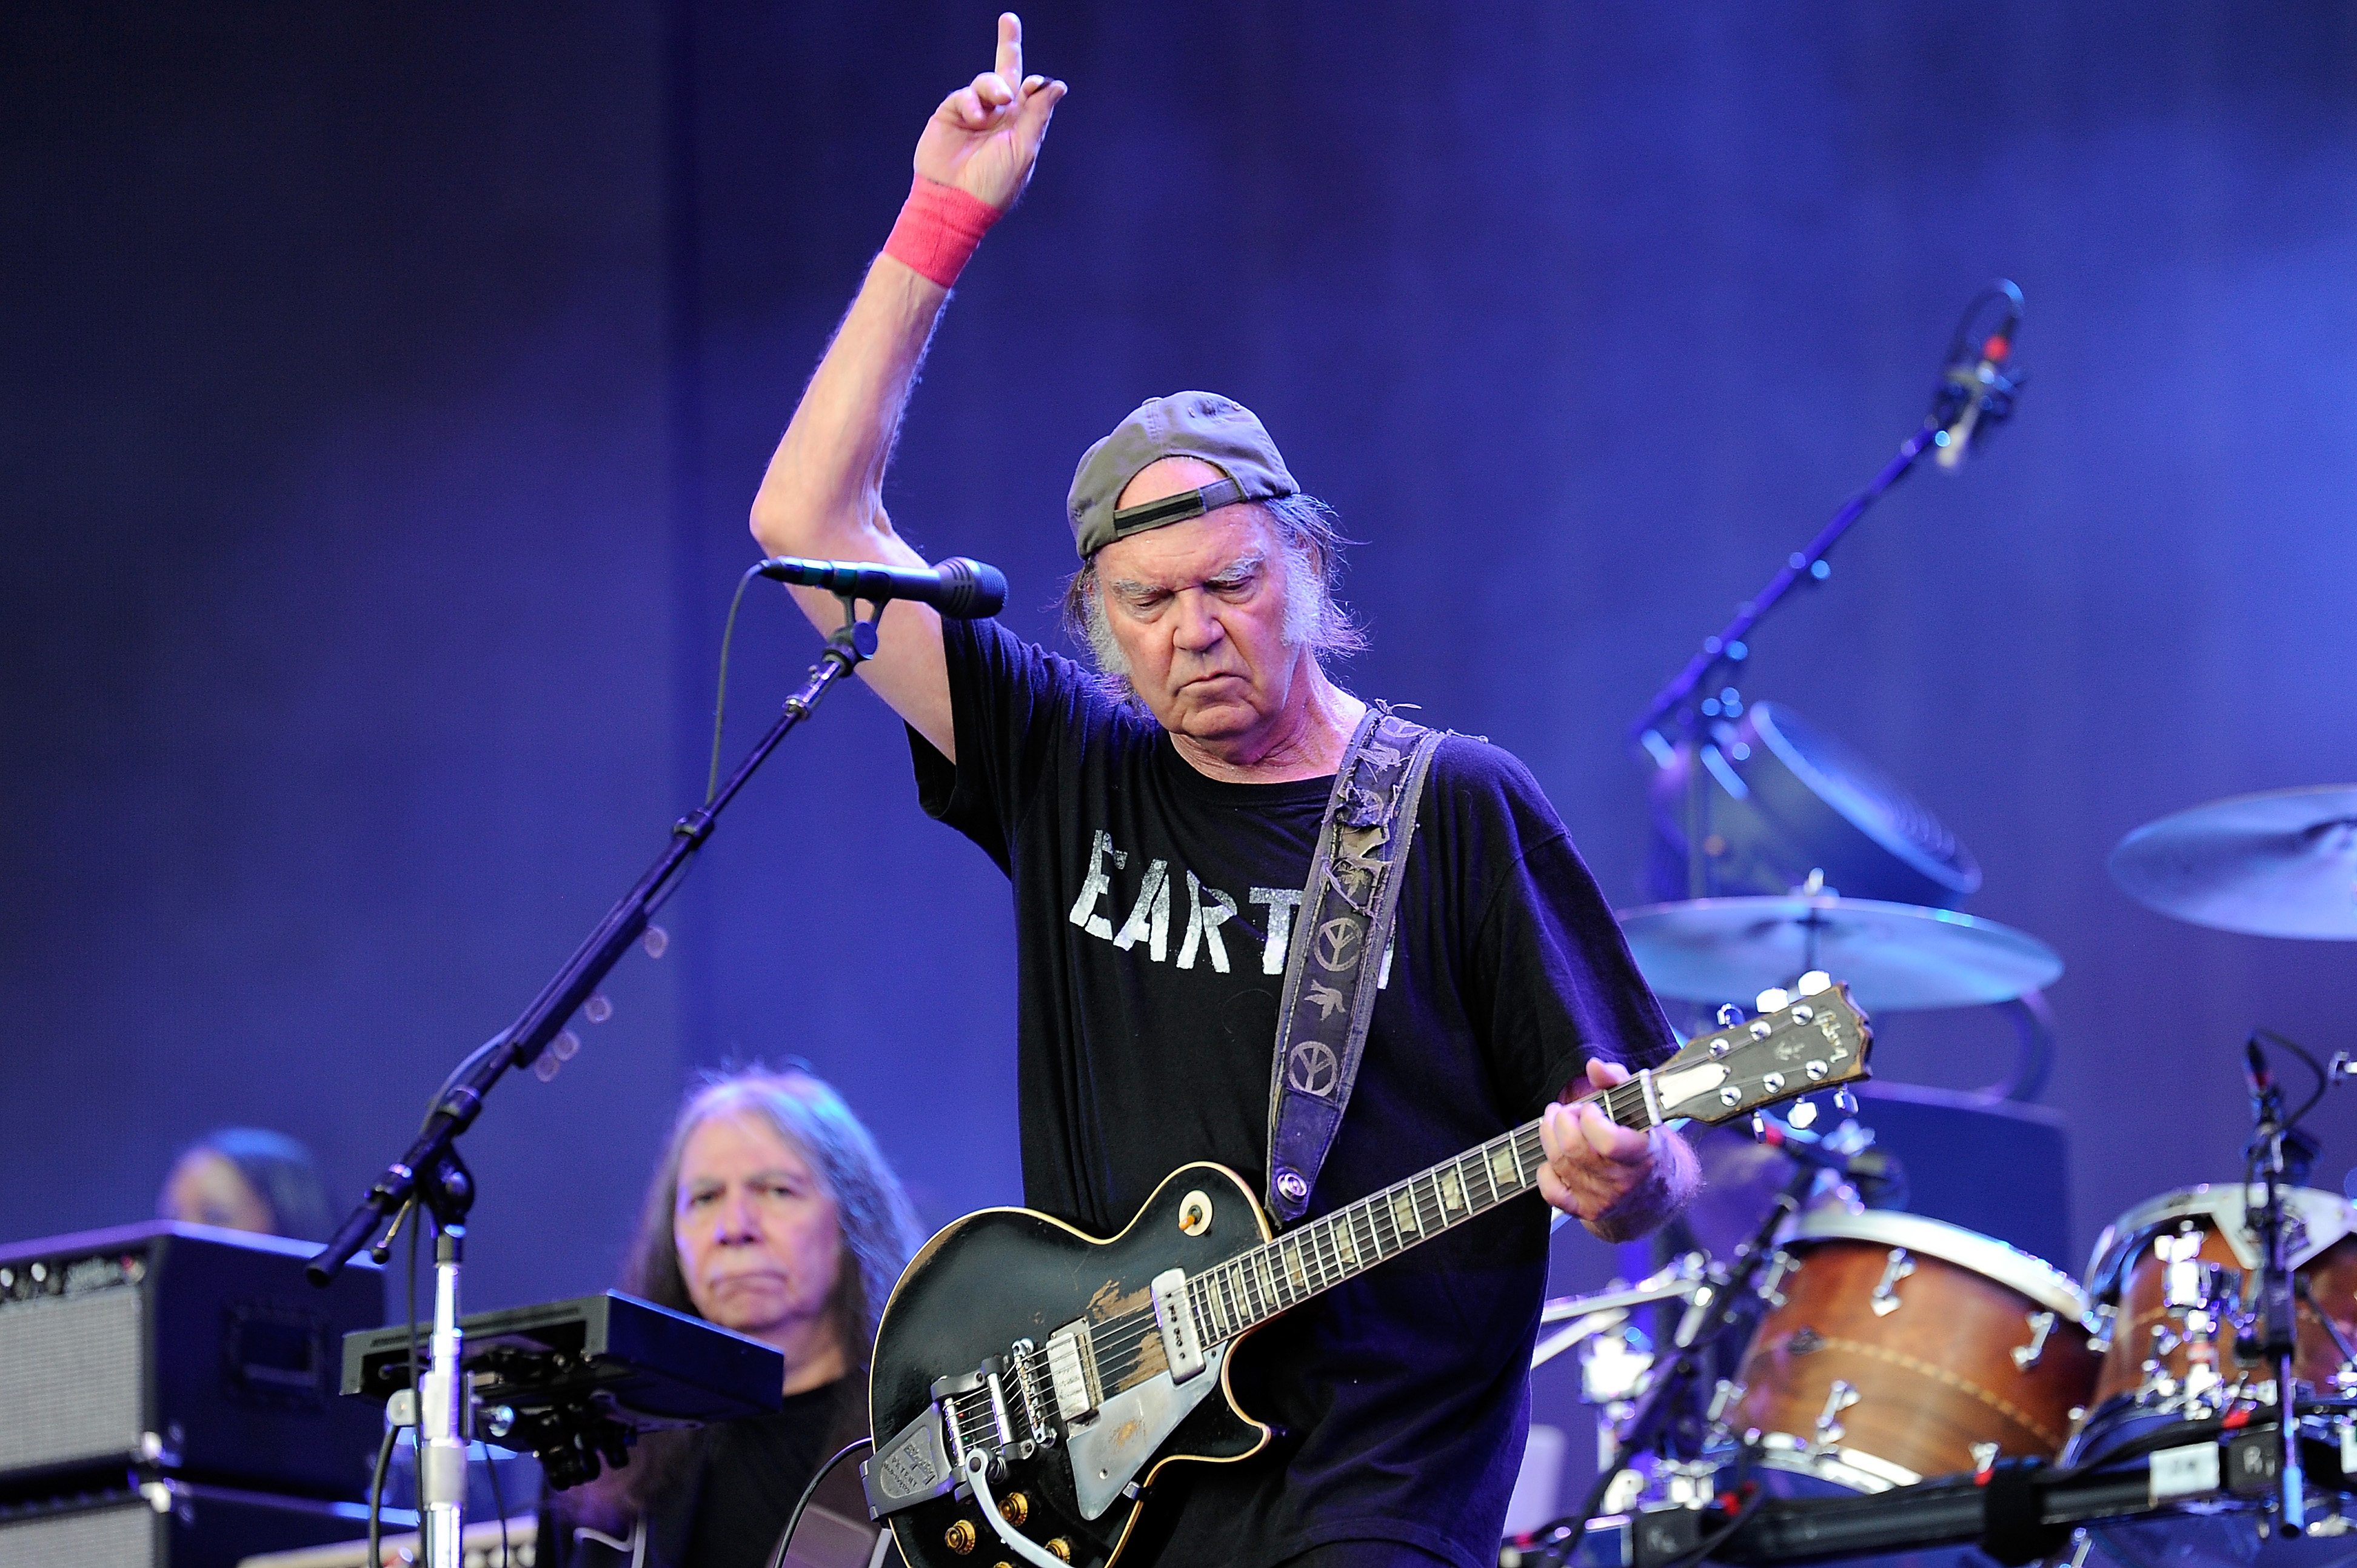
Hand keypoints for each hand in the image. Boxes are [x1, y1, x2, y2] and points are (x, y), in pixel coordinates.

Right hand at [914, 13, 1066, 212]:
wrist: (955, 201)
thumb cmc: (994, 183)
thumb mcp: (1023, 148)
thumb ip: (1037, 114)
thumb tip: (1056, 85)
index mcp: (1020, 126)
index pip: (1030, 94)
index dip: (1034, 84)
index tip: (1034, 84)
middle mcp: (998, 116)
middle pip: (1005, 73)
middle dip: (1008, 45)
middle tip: (1009, 19)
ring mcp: (973, 114)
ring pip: (987, 82)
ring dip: (993, 87)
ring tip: (997, 102)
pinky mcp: (951, 114)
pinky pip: (964, 95)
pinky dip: (972, 102)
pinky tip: (975, 117)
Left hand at [1536, 1058, 1697, 1242]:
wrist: (1657, 1194)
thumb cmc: (1644, 1142)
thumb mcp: (1641, 1108)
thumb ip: (1618, 1081)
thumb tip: (1594, 1066)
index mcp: (1643, 1153)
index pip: (1608, 1141)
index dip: (1590, 1119)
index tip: (1590, 1108)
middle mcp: (1624, 1180)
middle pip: (1574, 1148)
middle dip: (1562, 1120)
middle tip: (1566, 1110)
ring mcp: (1604, 1199)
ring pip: (1560, 1164)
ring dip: (1550, 1136)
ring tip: (1555, 1121)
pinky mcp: (1587, 1212)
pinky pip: (1552, 1192)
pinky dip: (1546, 1171)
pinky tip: (1554, 1156)